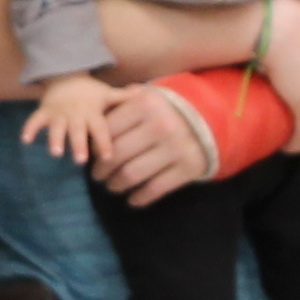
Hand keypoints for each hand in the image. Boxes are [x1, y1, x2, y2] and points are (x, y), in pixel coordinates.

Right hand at [20, 69, 123, 163]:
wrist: (66, 75)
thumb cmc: (90, 92)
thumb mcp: (107, 93)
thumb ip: (124, 98)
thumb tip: (146, 94)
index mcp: (92, 112)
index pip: (100, 128)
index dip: (104, 142)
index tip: (108, 157)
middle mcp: (75, 114)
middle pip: (78, 131)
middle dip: (78, 145)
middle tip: (81, 161)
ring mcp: (58, 113)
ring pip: (57, 127)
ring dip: (55, 139)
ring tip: (55, 153)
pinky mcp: (44, 112)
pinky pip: (35, 120)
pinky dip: (30, 129)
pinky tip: (25, 140)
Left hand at [90, 82, 225, 201]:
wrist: (211, 118)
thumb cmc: (165, 110)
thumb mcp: (145, 99)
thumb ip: (118, 107)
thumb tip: (89, 130)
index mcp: (145, 104)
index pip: (108, 131)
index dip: (94, 148)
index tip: (91, 157)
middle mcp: (161, 124)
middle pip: (116, 155)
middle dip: (101, 170)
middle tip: (98, 175)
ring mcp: (176, 148)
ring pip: (131, 174)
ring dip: (116, 185)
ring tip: (112, 186)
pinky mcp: (189, 168)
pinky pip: (155, 189)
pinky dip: (139, 198)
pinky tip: (132, 199)